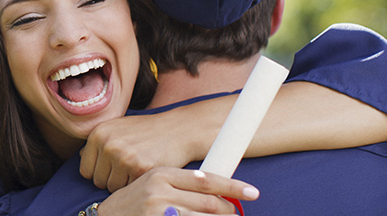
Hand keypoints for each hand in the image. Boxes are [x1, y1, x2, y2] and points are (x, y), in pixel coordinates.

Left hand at [82, 110, 213, 191]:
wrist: (178, 129)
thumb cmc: (146, 130)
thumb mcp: (118, 127)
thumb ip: (98, 142)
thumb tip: (80, 156)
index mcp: (98, 133)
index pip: (85, 170)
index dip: (99, 172)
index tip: (112, 168)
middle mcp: (107, 144)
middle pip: (97, 181)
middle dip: (111, 179)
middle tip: (128, 168)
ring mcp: (123, 156)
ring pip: (112, 188)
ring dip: (124, 183)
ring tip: (136, 168)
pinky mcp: (140, 168)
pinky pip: (129, 189)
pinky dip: (137, 184)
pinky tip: (145, 170)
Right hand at [97, 168, 258, 215]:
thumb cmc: (133, 201)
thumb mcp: (153, 183)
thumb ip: (181, 182)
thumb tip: (216, 187)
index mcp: (161, 174)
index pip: (205, 180)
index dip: (232, 187)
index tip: (253, 192)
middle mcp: (159, 192)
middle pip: (209, 203)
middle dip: (228, 210)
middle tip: (234, 213)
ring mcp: (157, 212)